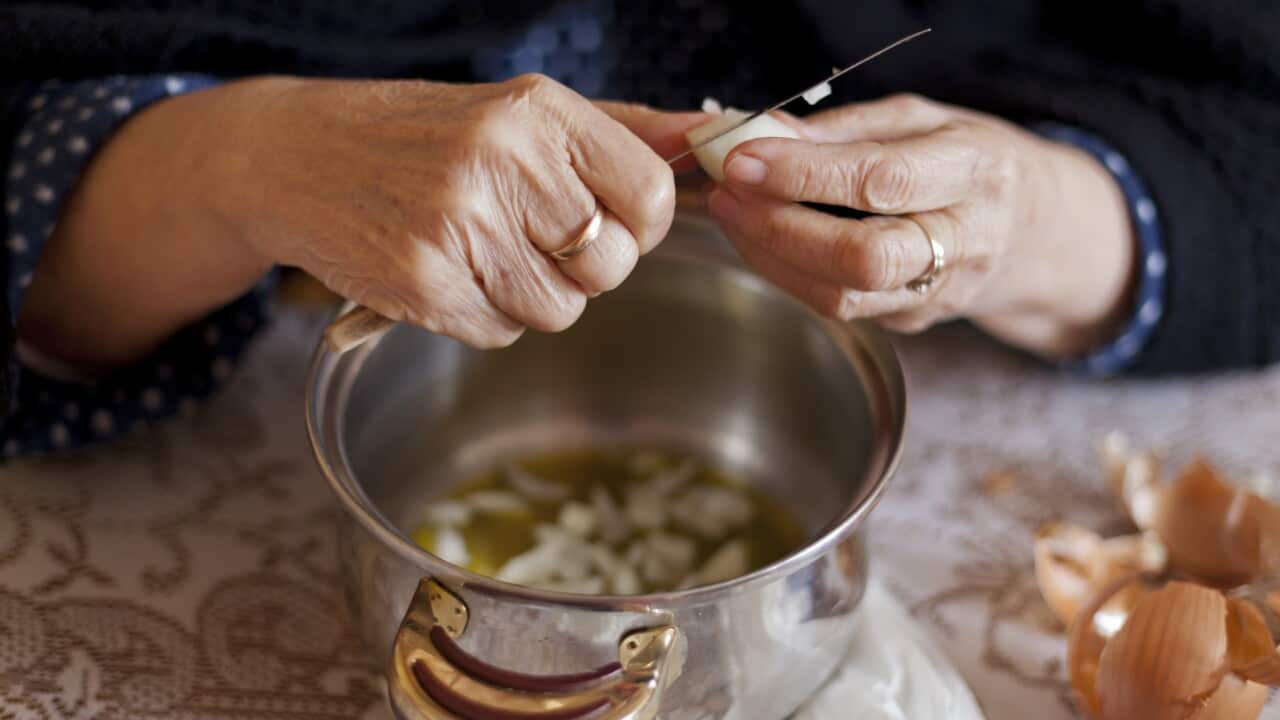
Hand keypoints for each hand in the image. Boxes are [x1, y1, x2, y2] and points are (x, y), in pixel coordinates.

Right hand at [20, 75, 705, 364]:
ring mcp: (458, 224)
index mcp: (540, 112)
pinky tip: (445, 271)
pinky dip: (481, 316)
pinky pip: (500, 334)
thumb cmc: (425, 136)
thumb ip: (624, 133)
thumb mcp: (523, 113)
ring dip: (529, 295)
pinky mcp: (421, 281)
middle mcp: (503, 161)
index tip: (607, 220)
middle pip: (610, 265)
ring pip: (558, 310)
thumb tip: (715, 140)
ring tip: (479, 249)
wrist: (298, 156)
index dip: (638, 224)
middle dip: (581, 265)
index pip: (652, 196)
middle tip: (528, 233)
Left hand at [706, 94, 1137, 357]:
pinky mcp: (913, 320)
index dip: (804, 174)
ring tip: (732, 213)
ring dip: (772, 256)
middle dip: (781, 227)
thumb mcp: (923, 120)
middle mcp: (965, 238)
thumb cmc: (969, 163)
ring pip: (844, 296)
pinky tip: (761, 240)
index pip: (881, 180)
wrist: (1037, 232)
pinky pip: (838, 307)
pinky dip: (787, 274)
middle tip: (729, 193)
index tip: (743, 159)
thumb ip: (845, 129)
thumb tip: (764, 133)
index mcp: (974, 170)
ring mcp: (940, 291)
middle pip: (864, 256)